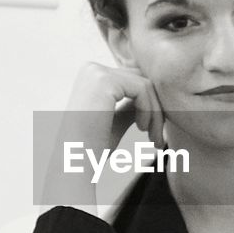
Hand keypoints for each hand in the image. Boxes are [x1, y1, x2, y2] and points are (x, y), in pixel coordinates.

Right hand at [38, 63, 165, 213]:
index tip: (154, 134)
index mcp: (91, 77)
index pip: (133, 82)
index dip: (150, 106)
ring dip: (155, 114)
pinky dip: (149, 111)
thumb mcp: (115, 121)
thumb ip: (129, 107)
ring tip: (154, 139)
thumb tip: (150, 99)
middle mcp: (92, 69)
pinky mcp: (104, 80)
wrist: (75, 163)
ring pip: (145, 85)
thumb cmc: (92, 149)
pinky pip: (142, 89)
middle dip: (155, 109)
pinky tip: (142, 129)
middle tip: (159, 140)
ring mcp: (97, 72)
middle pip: (141, 80)